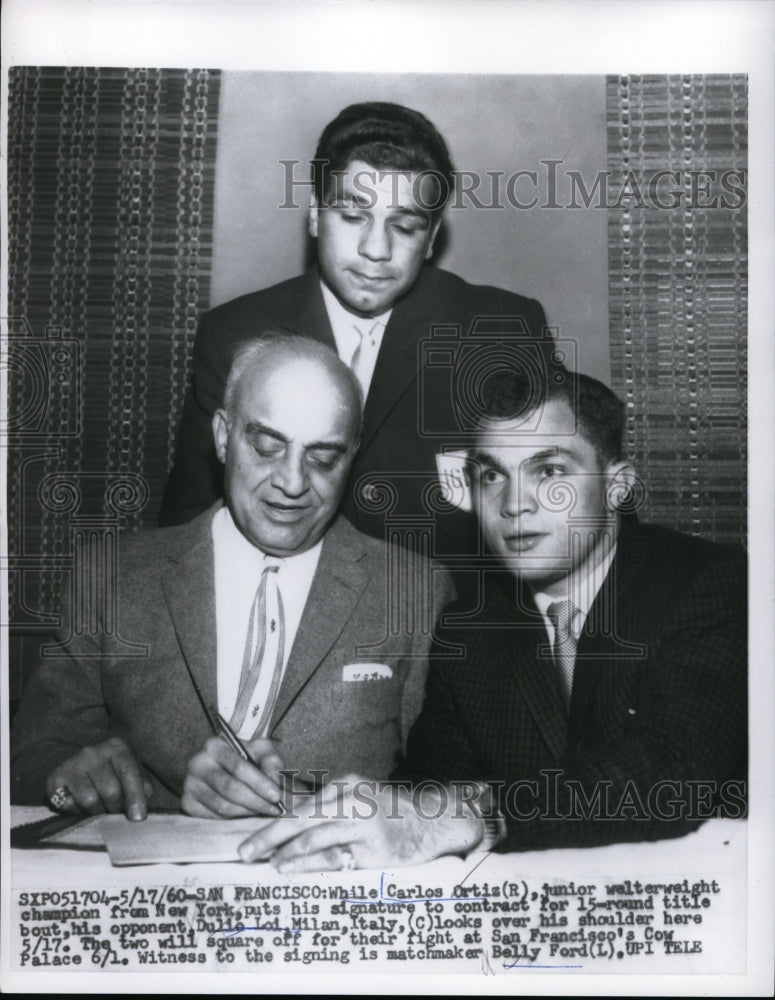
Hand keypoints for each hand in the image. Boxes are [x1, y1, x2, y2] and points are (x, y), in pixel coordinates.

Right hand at [46, 736, 151, 820]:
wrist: (77, 766)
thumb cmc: (112, 772)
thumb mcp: (131, 773)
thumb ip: (142, 787)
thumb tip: (139, 808)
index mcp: (116, 747)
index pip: (129, 772)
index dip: (135, 797)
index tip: (138, 818)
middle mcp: (93, 752)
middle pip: (111, 790)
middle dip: (116, 807)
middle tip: (116, 808)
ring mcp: (72, 764)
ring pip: (90, 800)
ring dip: (98, 811)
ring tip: (100, 806)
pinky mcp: (54, 779)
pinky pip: (69, 806)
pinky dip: (78, 811)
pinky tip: (81, 804)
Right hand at [181, 736, 284, 817]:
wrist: (219, 769)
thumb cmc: (245, 759)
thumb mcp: (260, 752)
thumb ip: (271, 762)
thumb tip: (275, 784)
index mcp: (214, 745)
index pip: (239, 767)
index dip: (260, 783)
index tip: (277, 796)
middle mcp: (197, 763)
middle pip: (230, 789)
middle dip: (256, 801)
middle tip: (275, 810)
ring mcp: (190, 785)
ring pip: (223, 806)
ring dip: (247, 812)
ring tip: (264, 812)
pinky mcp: (187, 804)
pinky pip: (214, 818)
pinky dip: (234, 819)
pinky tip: (247, 815)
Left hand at [237, 774, 483, 871]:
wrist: (433, 823)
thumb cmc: (390, 813)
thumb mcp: (359, 797)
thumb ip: (328, 805)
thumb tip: (288, 818)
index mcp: (346, 785)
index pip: (301, 804)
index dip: (272, 821)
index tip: (251, 837)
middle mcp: (353, 800)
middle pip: (302, 817)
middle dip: (269, 835)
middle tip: (245, 851)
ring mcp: (364, 825)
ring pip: (316, 836)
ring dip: (287, 851)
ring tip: (268, 863)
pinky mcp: (375, 850)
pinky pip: (336, 858)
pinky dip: (311, 864)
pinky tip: (294, 869)